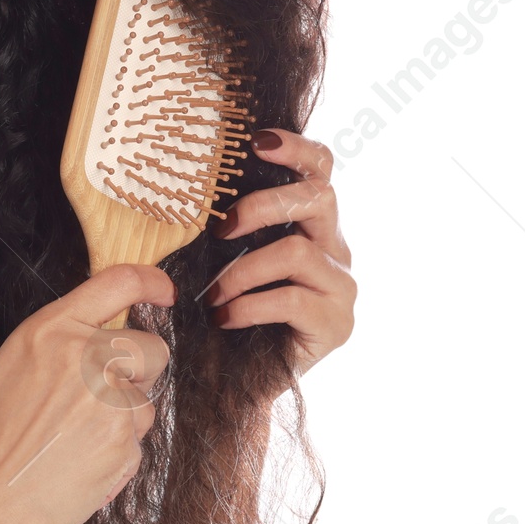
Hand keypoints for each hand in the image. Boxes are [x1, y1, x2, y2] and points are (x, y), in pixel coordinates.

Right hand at [0, 264, 174, 523]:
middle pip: (152, 347)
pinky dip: (117, 452)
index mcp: (52, 331)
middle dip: (140, 371)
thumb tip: (91, 336)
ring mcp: (111, 399)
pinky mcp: (127, 440)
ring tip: (76, 442)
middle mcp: (87, 356)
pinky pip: (137, 439)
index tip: (163, 292)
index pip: (118, 283)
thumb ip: (54, 344)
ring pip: (145, 401)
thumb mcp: (9, 368)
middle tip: (103, 397)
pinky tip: (82, 463)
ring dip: (123, 419)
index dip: (151, 283)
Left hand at [209, 127, 354, 377]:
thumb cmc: (225, 313)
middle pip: (319, 198)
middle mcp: (334, 249)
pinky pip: (293, 300)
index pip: (320, 169)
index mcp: (310, 225)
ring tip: (213, 295)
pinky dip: (250, 306)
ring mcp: (341, 287)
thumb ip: (224, 225)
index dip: (295, 148)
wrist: (237, 383)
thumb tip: (183, 180)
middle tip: (221, 229)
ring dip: (242, 271)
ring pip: (297, 252)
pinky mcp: (337, 324)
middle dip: (264, 205)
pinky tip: (225, 319)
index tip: (255, 140)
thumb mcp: (220, 260)